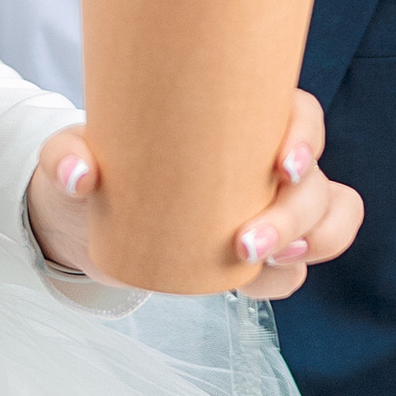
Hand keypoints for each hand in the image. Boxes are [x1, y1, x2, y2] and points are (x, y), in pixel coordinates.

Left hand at [25, 89, 362, 300]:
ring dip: (312, 242)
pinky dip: (287, 275)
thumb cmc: (98, 164)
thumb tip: (78, 174)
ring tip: (264, 262)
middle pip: (316, 182)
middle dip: (296, 215)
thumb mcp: (74, 153)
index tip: (282, 163)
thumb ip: (67, 156)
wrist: (89, 218)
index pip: (301, 115)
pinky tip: (255, 280)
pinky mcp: (258, 254)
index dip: (306, 136)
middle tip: (244, 244)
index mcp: (240, 118)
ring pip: (328, 220)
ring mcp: (270, 208)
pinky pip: (297, 267)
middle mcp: (267, 162)